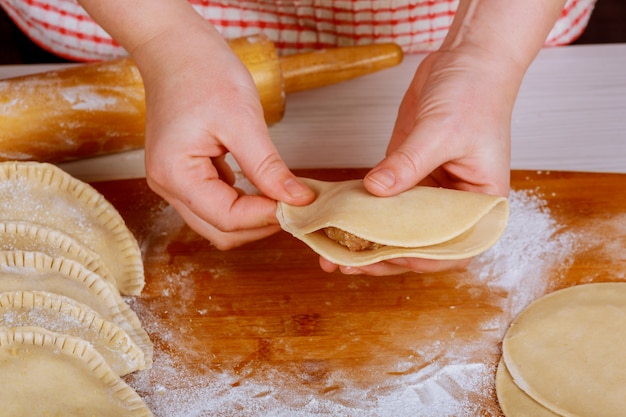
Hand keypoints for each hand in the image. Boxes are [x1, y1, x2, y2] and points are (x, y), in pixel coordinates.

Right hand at [136, 25, 313, 248]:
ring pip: (218, 222)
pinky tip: (264, 187)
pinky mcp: (186, 175)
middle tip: (294, 204)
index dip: (265, 217)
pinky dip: (243, 203)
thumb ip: (267, 167)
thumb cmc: (202, 72)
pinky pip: (216, 204)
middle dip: (260, 224)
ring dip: (252, 217)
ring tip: (283, 196)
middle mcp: (168, 185)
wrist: (176, 48)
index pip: (226, 218)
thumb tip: (296, 199)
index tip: (299, 205)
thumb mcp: (242, 120)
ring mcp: (174, 182)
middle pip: (220, 230)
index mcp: (175, 174)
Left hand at [320, 47, 520, 275]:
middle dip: (383, 257)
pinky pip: (384, 202)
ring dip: (367, 241)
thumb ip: (408, 164)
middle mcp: (455, 204)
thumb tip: (375, 190)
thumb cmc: (476, 94)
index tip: (385, 259)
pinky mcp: (408, 174)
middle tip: (347, 262)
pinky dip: (363, 213)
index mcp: (480, 204)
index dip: (420, 261)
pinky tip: (338, 221)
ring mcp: (430, 191)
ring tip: (333, 252)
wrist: (468, 60)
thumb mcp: (441, 131)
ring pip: (397, 227)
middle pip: (419, 244)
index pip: (453, 249)